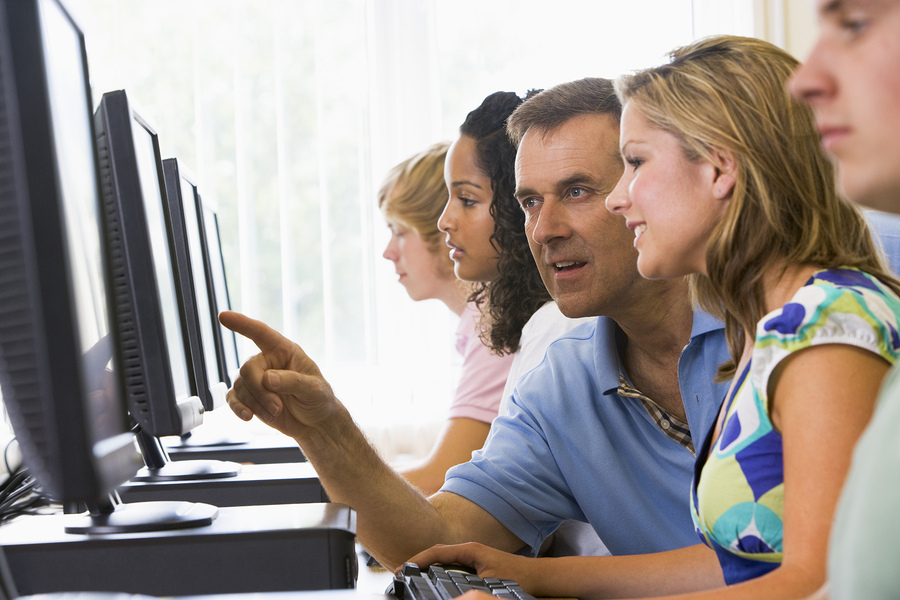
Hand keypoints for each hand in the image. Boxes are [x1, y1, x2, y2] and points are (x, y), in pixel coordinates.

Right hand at [218, 310, 337, 438]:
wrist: (315, 423)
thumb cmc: (319, 399)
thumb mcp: (314, 389)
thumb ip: (293, 381)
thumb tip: (267, 378)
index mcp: (284, 351)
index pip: (261, 333)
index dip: (242, 324)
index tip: (223, 316)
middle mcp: (268, 361)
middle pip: (248, 368)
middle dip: (260, 390)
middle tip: (277, 407)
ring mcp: (257, 380)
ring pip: (240, 386)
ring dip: (256, 404)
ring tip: (276, 413)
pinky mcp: (250, 397)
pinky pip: (233, 398)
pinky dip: (238, 408)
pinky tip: (248, 417)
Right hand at [403, 543, 537, 592]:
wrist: (536, 575)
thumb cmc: (517, 576)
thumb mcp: (489, 582)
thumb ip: (469, 585)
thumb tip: (452, 592)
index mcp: (469, 550)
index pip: (436, 552)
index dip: (418, 559)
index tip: (403, 568)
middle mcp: (468, 550)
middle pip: (436, 553)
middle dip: (418, 561)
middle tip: (401, 573)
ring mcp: (471, 556)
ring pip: (442, 558)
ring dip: (427, 565)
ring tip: (411, 575)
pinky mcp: (475, 563)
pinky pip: (450, 564)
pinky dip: (437, 569)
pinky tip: (432, 578)